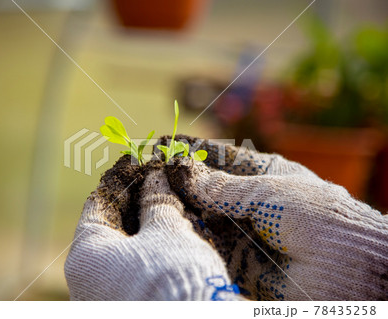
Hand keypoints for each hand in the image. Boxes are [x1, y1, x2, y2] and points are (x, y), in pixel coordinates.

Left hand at [64, 156, 242, 299]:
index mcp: (86, 254)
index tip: (138, 169)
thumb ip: (156, 201)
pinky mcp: (123, 305)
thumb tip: (155, 179)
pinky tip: (167, 239)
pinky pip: (129, 270)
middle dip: (134, 206)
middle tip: (157, 186)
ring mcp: (103, 296)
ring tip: (167, 210)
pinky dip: (145, 252)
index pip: (97, 205)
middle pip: (108, 229)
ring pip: (120, 251)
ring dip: (143, 229)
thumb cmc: (174, 274)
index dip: (120, 182)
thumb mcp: (166, 230)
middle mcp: (85, 280)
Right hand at [165, 153, 387, 300]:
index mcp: (264, 176)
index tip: (164, 144)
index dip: (193, 151)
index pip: (221, 158)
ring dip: (179, 208)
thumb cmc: (313, 215)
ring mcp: (243, 231)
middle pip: (207, 189)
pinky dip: (187, 235)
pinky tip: (167, 224)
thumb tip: (181, 170)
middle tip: (150, 172)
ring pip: (202, 216)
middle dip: (180, 181)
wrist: (342, 266)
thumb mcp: (265, 192)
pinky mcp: (237, 259)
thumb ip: (221, 186)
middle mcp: (250, 203)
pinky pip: (206, 245)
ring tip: (151, 195)